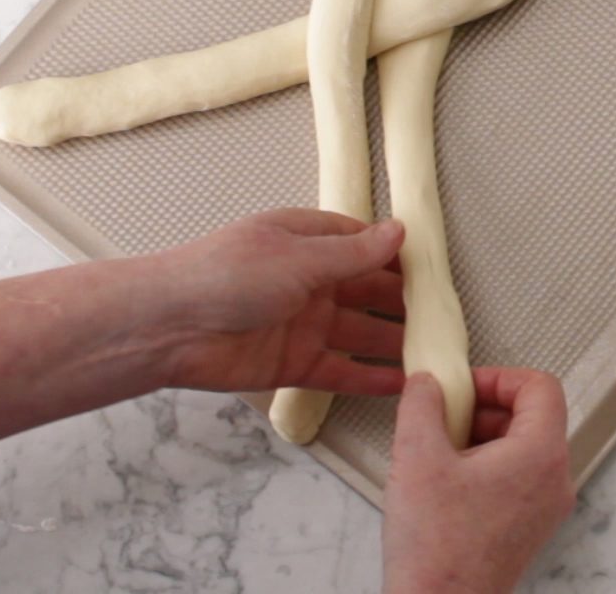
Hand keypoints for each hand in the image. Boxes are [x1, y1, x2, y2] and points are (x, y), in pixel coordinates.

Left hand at [141, 208, 409, 395]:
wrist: (169, 327)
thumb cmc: (227, 274)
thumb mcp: (299, 255)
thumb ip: (354, 253)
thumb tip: (399, 232)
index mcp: (305, 241)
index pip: (361, 244)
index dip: (395, 256)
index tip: (435, 267)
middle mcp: (307, 281)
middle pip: (367, 291)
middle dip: (404, 301)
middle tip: (446, 314)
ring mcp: (302, 323)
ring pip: (360, 332)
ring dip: (394, 341)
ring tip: (435, 352)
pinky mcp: (293, 363)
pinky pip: (340, 369)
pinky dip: (370, 376)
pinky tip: (402, 383)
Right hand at [384, 368, 575, 592]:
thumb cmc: (437, 549)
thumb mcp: (417, 457)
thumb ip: (422, 405)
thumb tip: (427, 383)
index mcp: (541, 455)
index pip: (541, 387)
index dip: (499, 377)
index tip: (464, 388)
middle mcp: (555, 480)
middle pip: (532, 417)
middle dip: (484, 409)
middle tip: (444, 420)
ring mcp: (545, 508)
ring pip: (522, 448)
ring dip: (481, 438)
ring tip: (439, 455)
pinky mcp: (529, 528)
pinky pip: (516, 478)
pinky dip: (485, 468)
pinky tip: (446, 484)